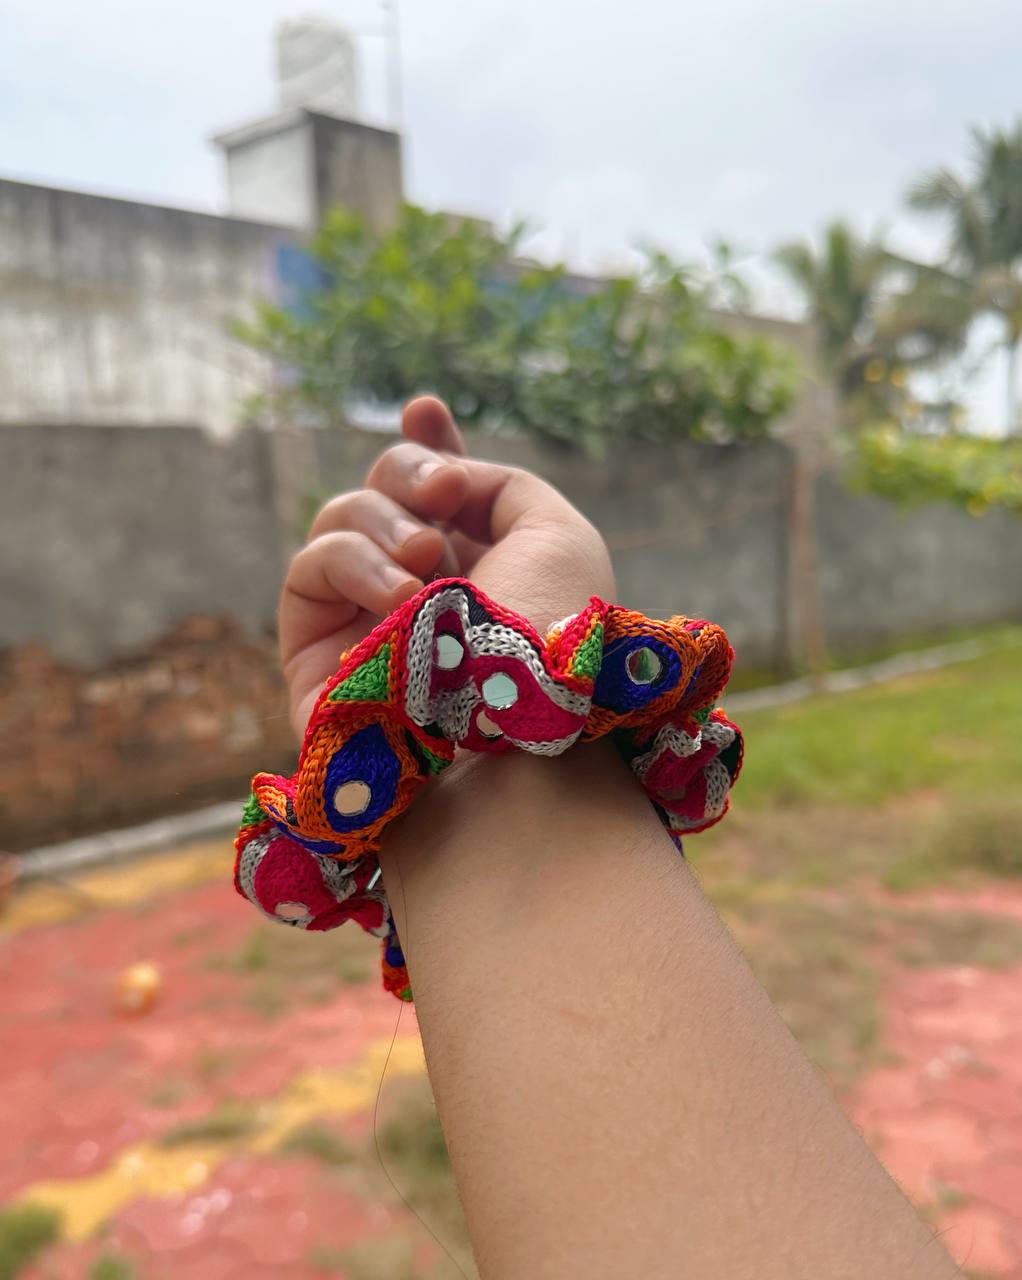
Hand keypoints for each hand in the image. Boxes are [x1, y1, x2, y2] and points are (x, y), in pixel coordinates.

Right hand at [279, 396, 614, 736]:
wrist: (511, 737)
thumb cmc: (549, 636)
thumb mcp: (558, 534)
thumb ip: (502, 483)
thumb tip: (447, 476)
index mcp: (486, 565)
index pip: (443, 495)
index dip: (429, 448)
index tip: (428, 410)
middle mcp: (425, 586)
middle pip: (386, 487)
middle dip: (412, 471)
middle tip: (446, 492)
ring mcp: (366, 615)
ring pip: (343, 516)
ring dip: (388, 521)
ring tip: (429, 562)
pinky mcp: (314, 647)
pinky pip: (310, 566)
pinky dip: (353, 563)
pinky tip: (401, 598)